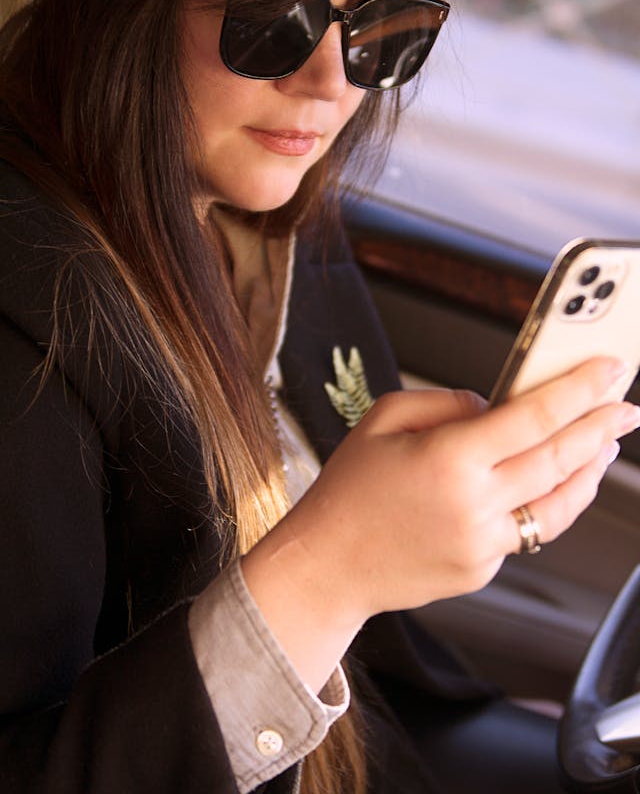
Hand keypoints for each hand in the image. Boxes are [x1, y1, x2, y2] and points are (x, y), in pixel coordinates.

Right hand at [241, 357, 639, 690]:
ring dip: (589, 472)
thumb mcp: (383, 420)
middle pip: (559, 460)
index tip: (608, 371)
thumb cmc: (348, 491)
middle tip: (626, 407)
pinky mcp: (482, 569)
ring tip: (605, 446)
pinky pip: (526, 530)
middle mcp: (474, 504)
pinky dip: (545, 502)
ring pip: (558, 504)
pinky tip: (551, 483)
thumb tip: (492, 407)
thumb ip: (445, 403)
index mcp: (450, 459)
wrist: (327, 565)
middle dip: (601, 428)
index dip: (579, 391)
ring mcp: (482, 544)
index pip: (534, 417)